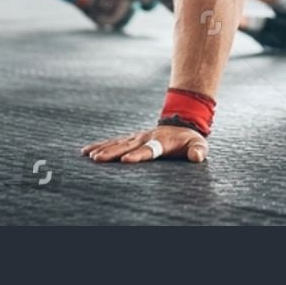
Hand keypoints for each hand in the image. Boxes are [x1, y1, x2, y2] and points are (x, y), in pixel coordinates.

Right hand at [82, 125, 207, 163]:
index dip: (138, 155)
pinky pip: (114, 141)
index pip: (148, 150)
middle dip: (112, 153)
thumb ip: (199, 151)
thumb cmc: (190, 140)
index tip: (126, 160)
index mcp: (161, 141)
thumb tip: (198, 157)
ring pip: (117, 143)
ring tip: (90, 156)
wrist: (181, 123)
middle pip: (127, 147)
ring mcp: (136, 137)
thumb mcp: (198, 144)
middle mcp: (145, 138)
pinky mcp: (130, 138)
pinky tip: (87, 151)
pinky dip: (100, 145)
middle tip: (98, 159)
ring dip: (103, 149)